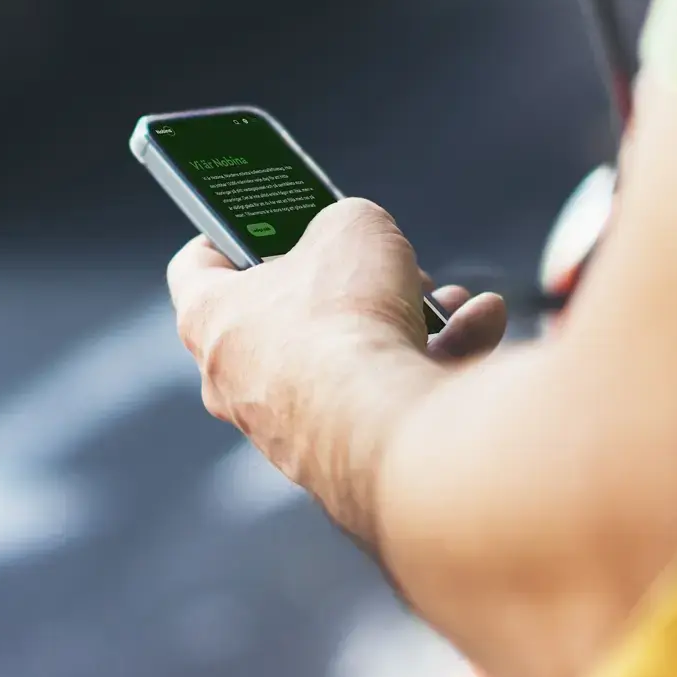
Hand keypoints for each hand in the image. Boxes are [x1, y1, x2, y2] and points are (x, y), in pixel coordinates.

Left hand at [167, 200, 506, 529]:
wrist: (388, 426)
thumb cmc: (344, 319)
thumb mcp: (352, 225)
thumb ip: (348, 222)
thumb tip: (360, 238)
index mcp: (211, 320)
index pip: (194, 268)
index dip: (224, 231)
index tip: (257, 216)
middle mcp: (237, 382)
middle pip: (285, 316)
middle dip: (345, 284)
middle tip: (379, 260)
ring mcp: (290, 428)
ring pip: (349, 359)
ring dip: (405, 322)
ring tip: (447, 299)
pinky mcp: (345, 460)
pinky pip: (388, 399)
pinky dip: (434, 364)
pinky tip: (482, 326)